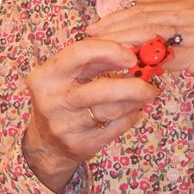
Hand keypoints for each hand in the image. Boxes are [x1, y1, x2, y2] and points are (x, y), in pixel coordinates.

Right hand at [23, 38, 157, 191]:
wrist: (44, 144)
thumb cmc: (61, 98)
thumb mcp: (66, 74)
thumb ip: (94, 59)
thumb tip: (131, 48)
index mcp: (45, 76)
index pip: (79, 53)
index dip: (110, 50)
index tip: (132, 55)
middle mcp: (51, 101)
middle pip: (100, 88)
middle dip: (132, 84)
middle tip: (149, 81)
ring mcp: (65, 126)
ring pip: (112, 110)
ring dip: (136, 100)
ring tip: (145, 93)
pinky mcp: (80, 145)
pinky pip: (116, 127)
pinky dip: (130, 115)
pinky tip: (133, 109)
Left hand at [86, 0, 193, 148]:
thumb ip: (169, 39)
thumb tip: (133, 41)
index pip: (148, 9)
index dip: (118, 17)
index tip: (94, 27)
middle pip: (146, 18)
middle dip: (114, 28)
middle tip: (89, 38)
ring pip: (152, 35)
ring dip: (123, 45)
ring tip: (101, 54)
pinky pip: (166, 60)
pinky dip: (145, 66)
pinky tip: (128, 73)